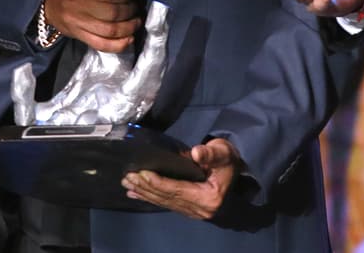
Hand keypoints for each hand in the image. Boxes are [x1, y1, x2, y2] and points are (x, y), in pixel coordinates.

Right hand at [42, 0, 153, 52]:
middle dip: (131, 11)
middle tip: (137, 7)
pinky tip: (129, 40)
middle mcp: (79, 4)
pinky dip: (118, 45)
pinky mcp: (78, 35)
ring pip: (109, 29)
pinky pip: (100, 44)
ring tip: (136, 22)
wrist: (49, 4)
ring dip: (128, 27)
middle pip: (113, 12)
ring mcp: (78, 22)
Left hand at [121, 138, 240, 218]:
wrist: (236, 169)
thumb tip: (196, 153)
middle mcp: (199, 209)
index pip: (177, 189)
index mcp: (208, 197)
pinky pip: (166, 203)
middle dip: (146, 187)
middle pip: (168, 197)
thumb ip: (211, 154)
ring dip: (144, 193)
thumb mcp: (223, 152)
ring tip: (127, 184)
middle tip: (128, 177)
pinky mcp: (189, 208)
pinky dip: (150, 197)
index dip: (158, 182)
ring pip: (164, 202)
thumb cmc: (228, 159)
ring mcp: (194, 211)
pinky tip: (136, 194)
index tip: (141, 173)